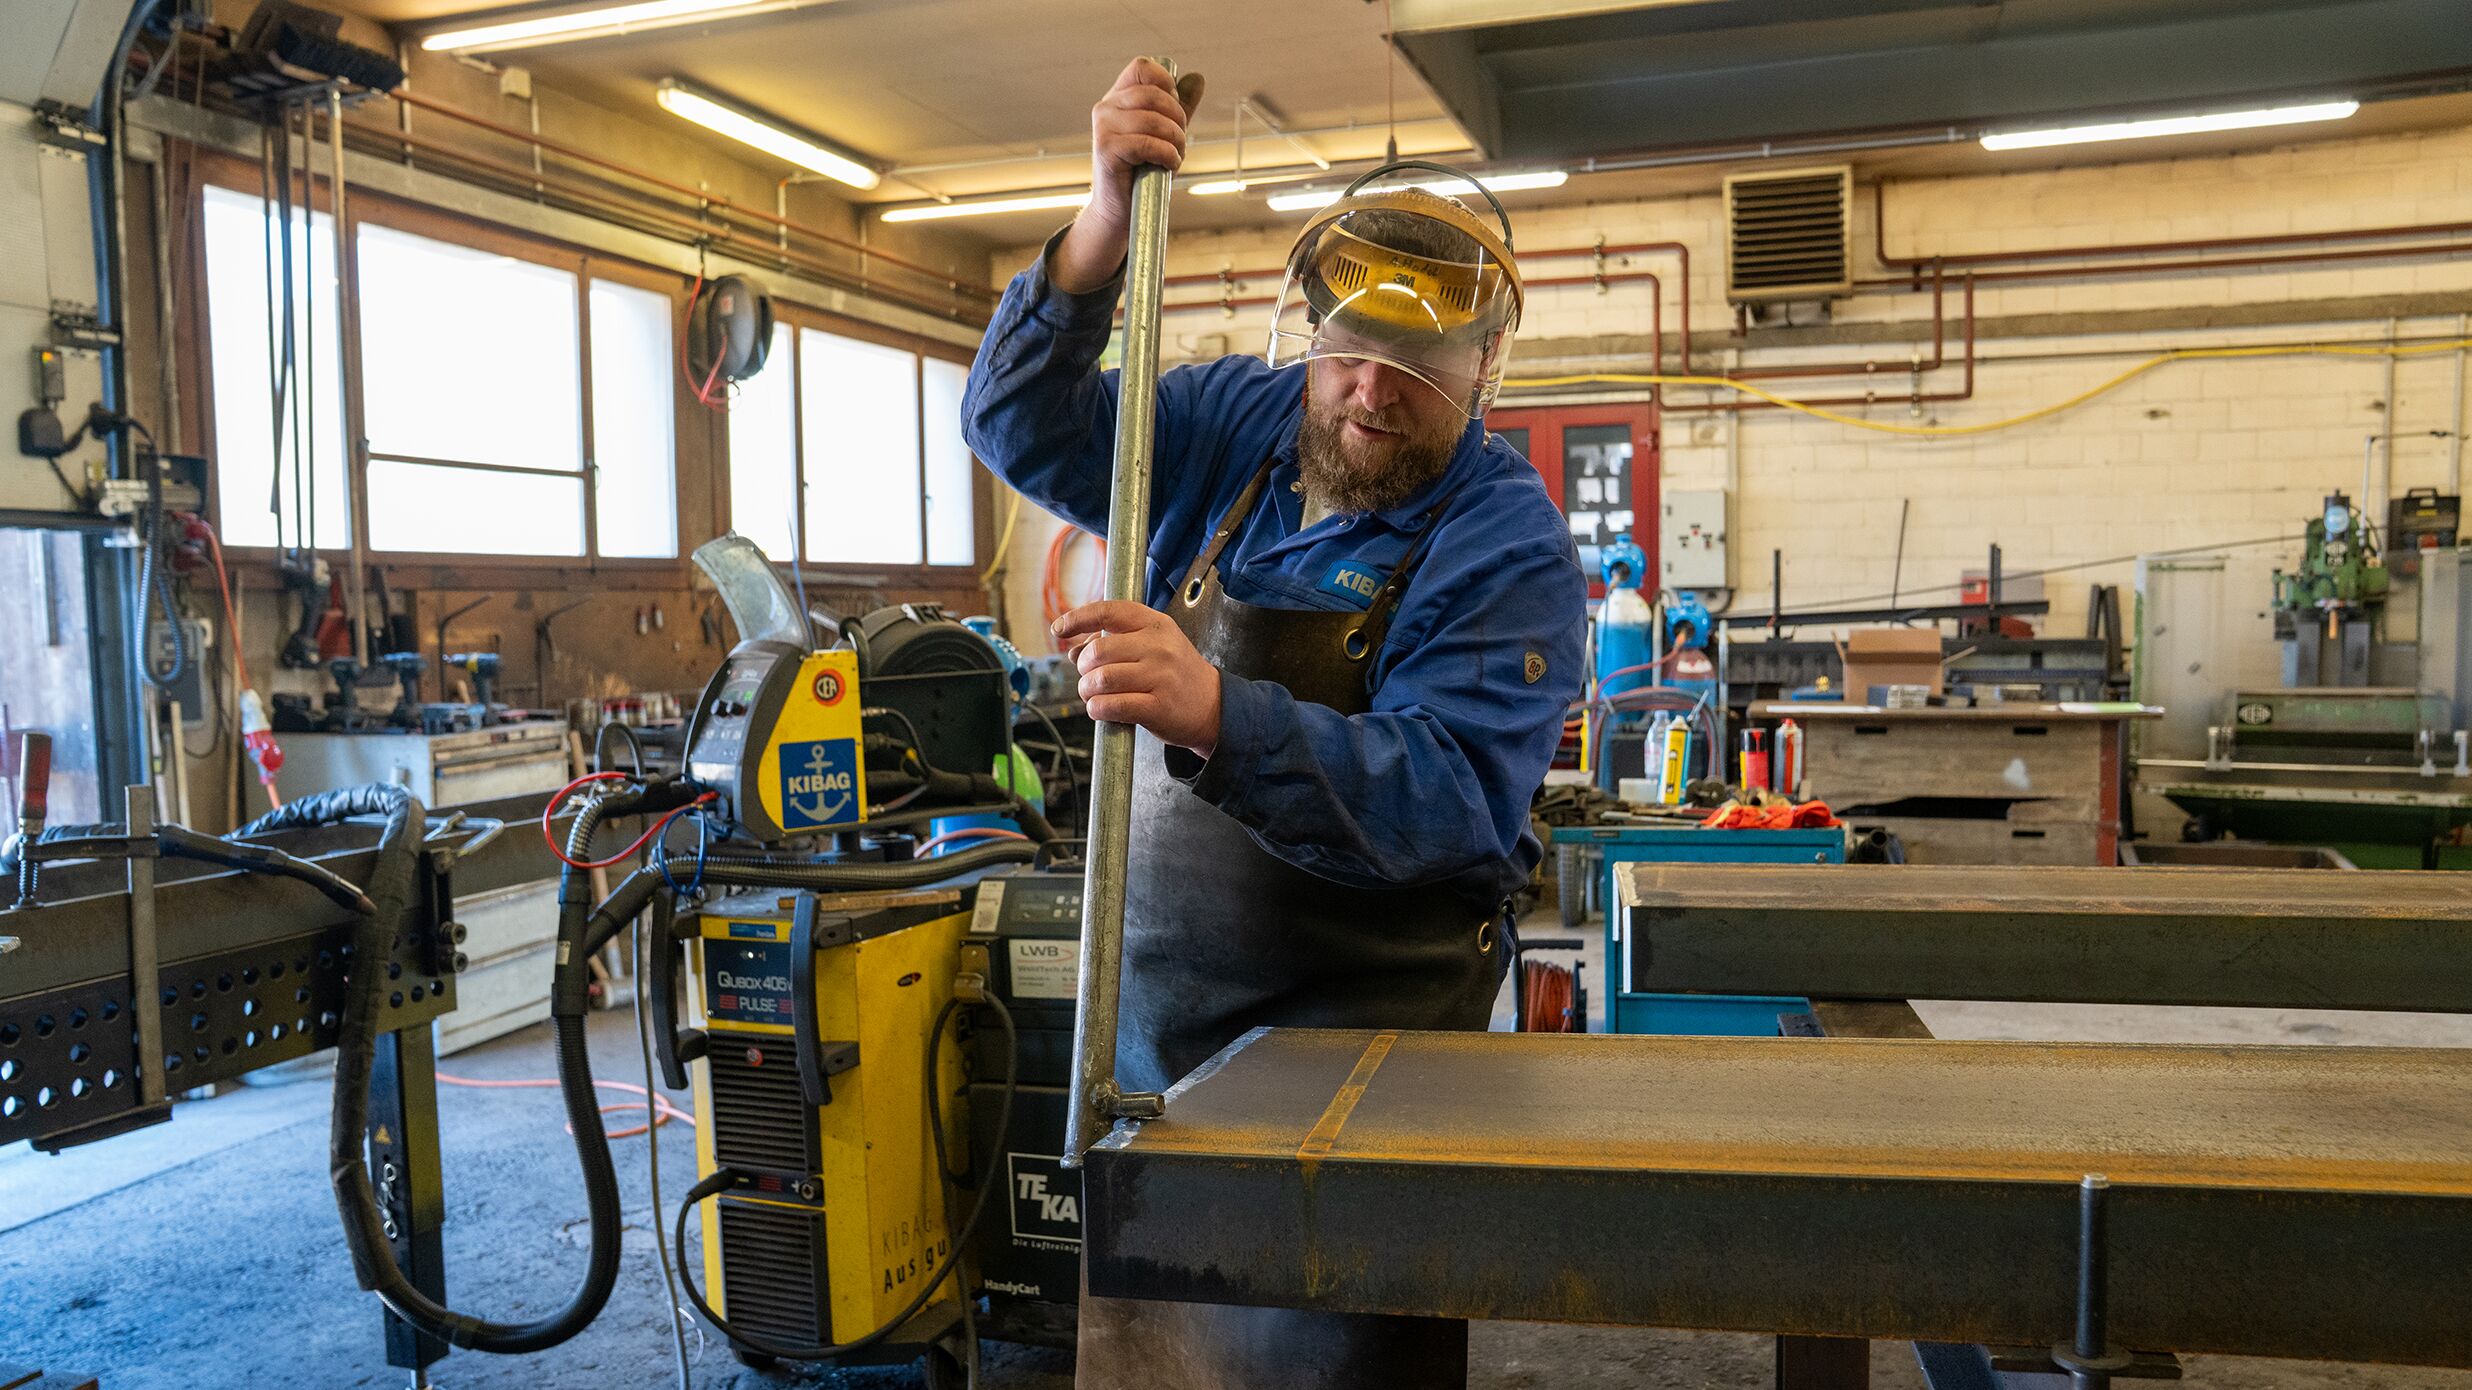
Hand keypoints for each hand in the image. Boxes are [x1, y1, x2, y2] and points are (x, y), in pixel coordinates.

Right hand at [1050, 58, 1204, 294]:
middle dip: (1177, 118)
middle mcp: (1106, 107)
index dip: (1166, 83)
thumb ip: (1179, 106)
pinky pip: (1147, 143)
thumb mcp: (1166, 134)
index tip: (1175, 110)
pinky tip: (1168, 166)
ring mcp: (1103, 127)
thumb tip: (1196, 77)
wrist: (1122, 210)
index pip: (1142, 67)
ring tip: (1175, 156)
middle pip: (1153, 93)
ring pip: (1152, 119)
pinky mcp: (1105, 150)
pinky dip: (1167, 155)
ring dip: (1175, 140)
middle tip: (1180, 141)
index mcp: (1118, 98)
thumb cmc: (1144, 172)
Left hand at [1053, 600, 1222, 755]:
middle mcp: (1158, 647)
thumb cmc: (1177, 674)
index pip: (1109, 611)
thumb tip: (1073, 650)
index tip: (1059, 627)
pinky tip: (1100, 709)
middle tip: (1087, 676)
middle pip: (1098, 651)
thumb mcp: (1153, 646)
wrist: (1214, 706)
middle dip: (1083, 667)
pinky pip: (1112, 706)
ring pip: (1101, 679)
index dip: (1078, 617)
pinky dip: (1097, 709)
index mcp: (1156, 625)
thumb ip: (1114, 643)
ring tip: (1093, 695)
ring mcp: (1160, 677)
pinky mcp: (1157, 707)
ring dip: (1087, 691)